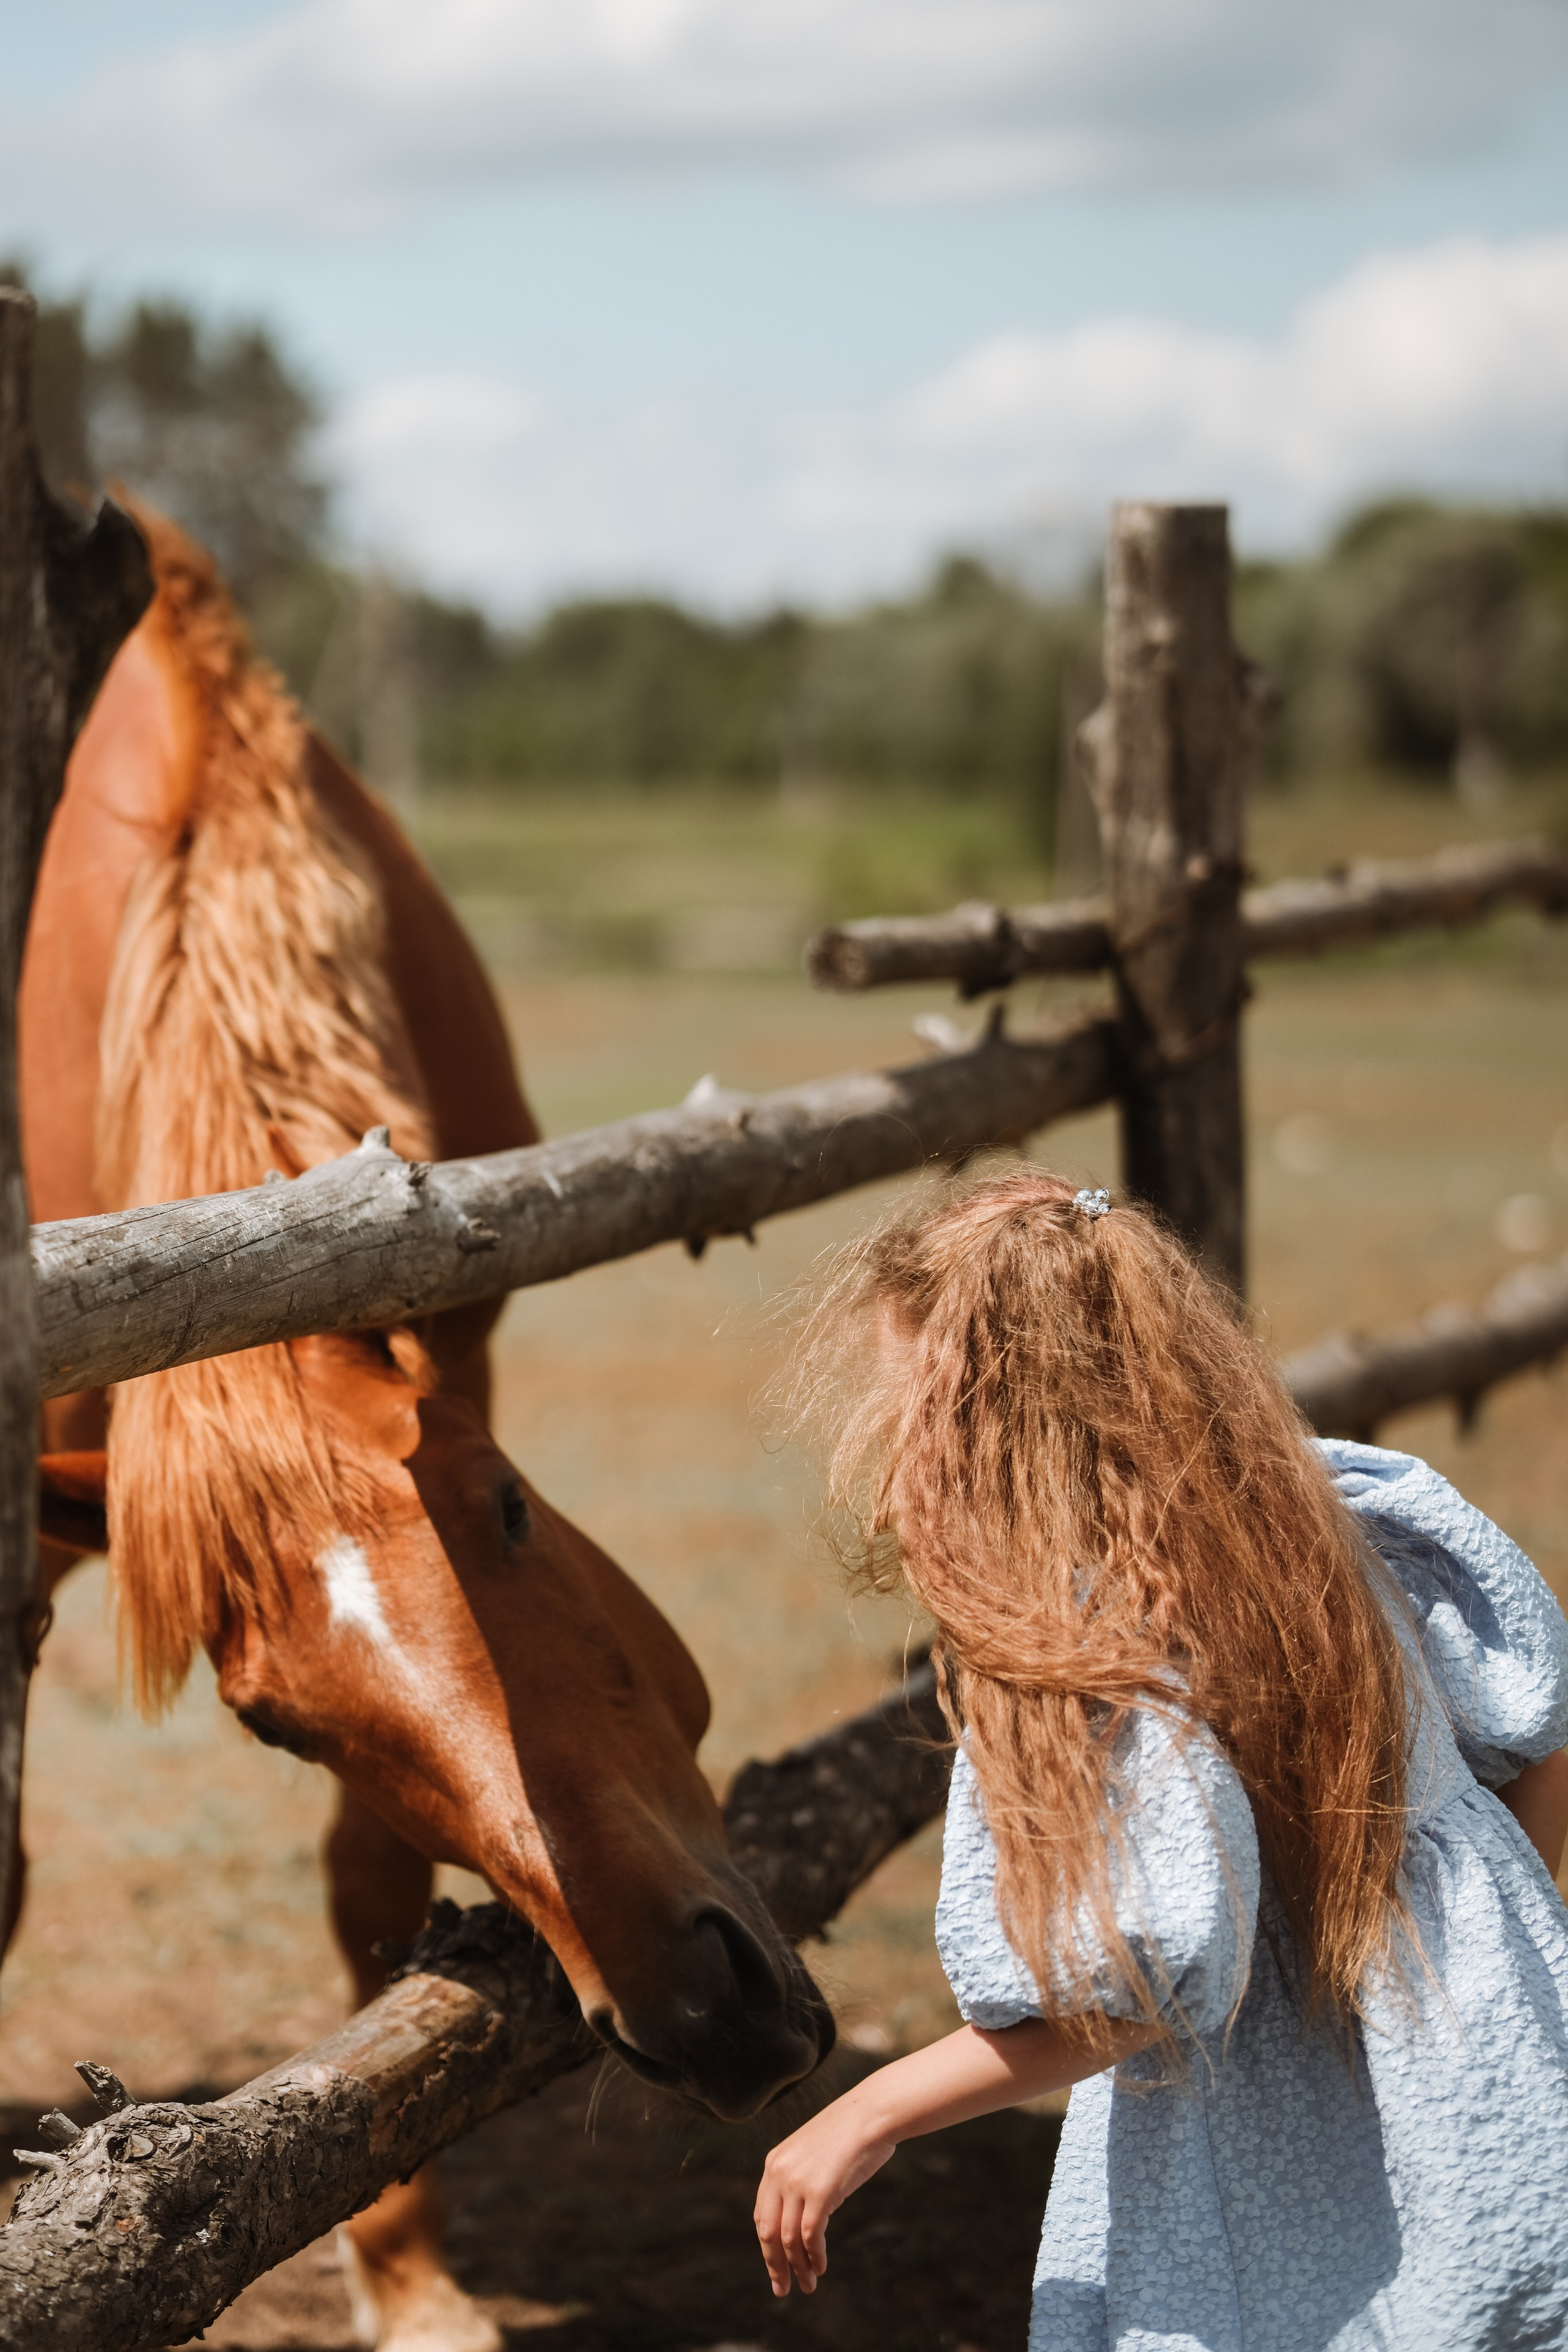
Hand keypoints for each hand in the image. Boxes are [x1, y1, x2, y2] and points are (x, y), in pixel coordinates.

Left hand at [753, 2086, 896, 2296]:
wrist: (874, 2113)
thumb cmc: (851, 2132)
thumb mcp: (813, 2154)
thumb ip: (801, 2179)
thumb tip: (802, 2214)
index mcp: (774, 2163)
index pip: (761, 2216)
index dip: (768, 2246)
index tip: (776, 2266)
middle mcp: (779, 2172)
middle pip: (768, 2232)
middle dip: (775, 2264)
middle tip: (782, 2289)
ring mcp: (797, 2182)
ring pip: (789, 2239)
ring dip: (798, 2267)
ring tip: (809, 2284)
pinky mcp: (820, 2192)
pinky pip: (811, 2237)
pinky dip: (815, 2257)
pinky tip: (821, 2267)